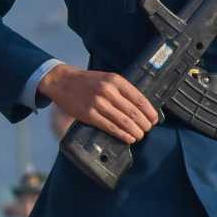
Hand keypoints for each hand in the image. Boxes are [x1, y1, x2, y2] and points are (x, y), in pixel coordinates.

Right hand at [38, 64, 157, 143]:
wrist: (62, 81)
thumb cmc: (86, 81)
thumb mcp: (106, 78)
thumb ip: (121, 90)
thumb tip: (138, 107)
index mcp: (115, 80)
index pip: (139, 98)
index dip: (149, 111)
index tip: (154, 119)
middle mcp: (108, 91)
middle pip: (133, 112)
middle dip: (144, 124)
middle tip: (148, 129)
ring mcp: (98, 104)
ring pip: (124, 121)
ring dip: (135, 131)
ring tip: (140, 136)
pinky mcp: (89, 115)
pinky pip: (110, 127)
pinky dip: (122, 135)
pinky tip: (128, 138)